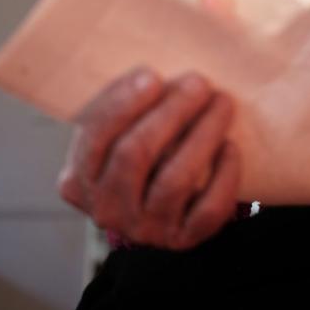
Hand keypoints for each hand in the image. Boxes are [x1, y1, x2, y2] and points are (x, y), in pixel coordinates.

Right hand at [57, 68, 240, 249]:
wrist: (166, 208)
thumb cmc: (142, 153)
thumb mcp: (118, 134)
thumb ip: (123, 108)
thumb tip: (154, 69)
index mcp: (79, 181)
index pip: (95, 139)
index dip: (122, 105)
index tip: (152, 75)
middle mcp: (107, 210)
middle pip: (136, 155)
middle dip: (170, 112)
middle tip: (198, 82)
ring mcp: (146, 229)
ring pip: (174, 180)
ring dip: (202, 135)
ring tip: (222, 103)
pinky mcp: (184, 240)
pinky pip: (207, 210)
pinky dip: (224, 177)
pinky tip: (231, 147)